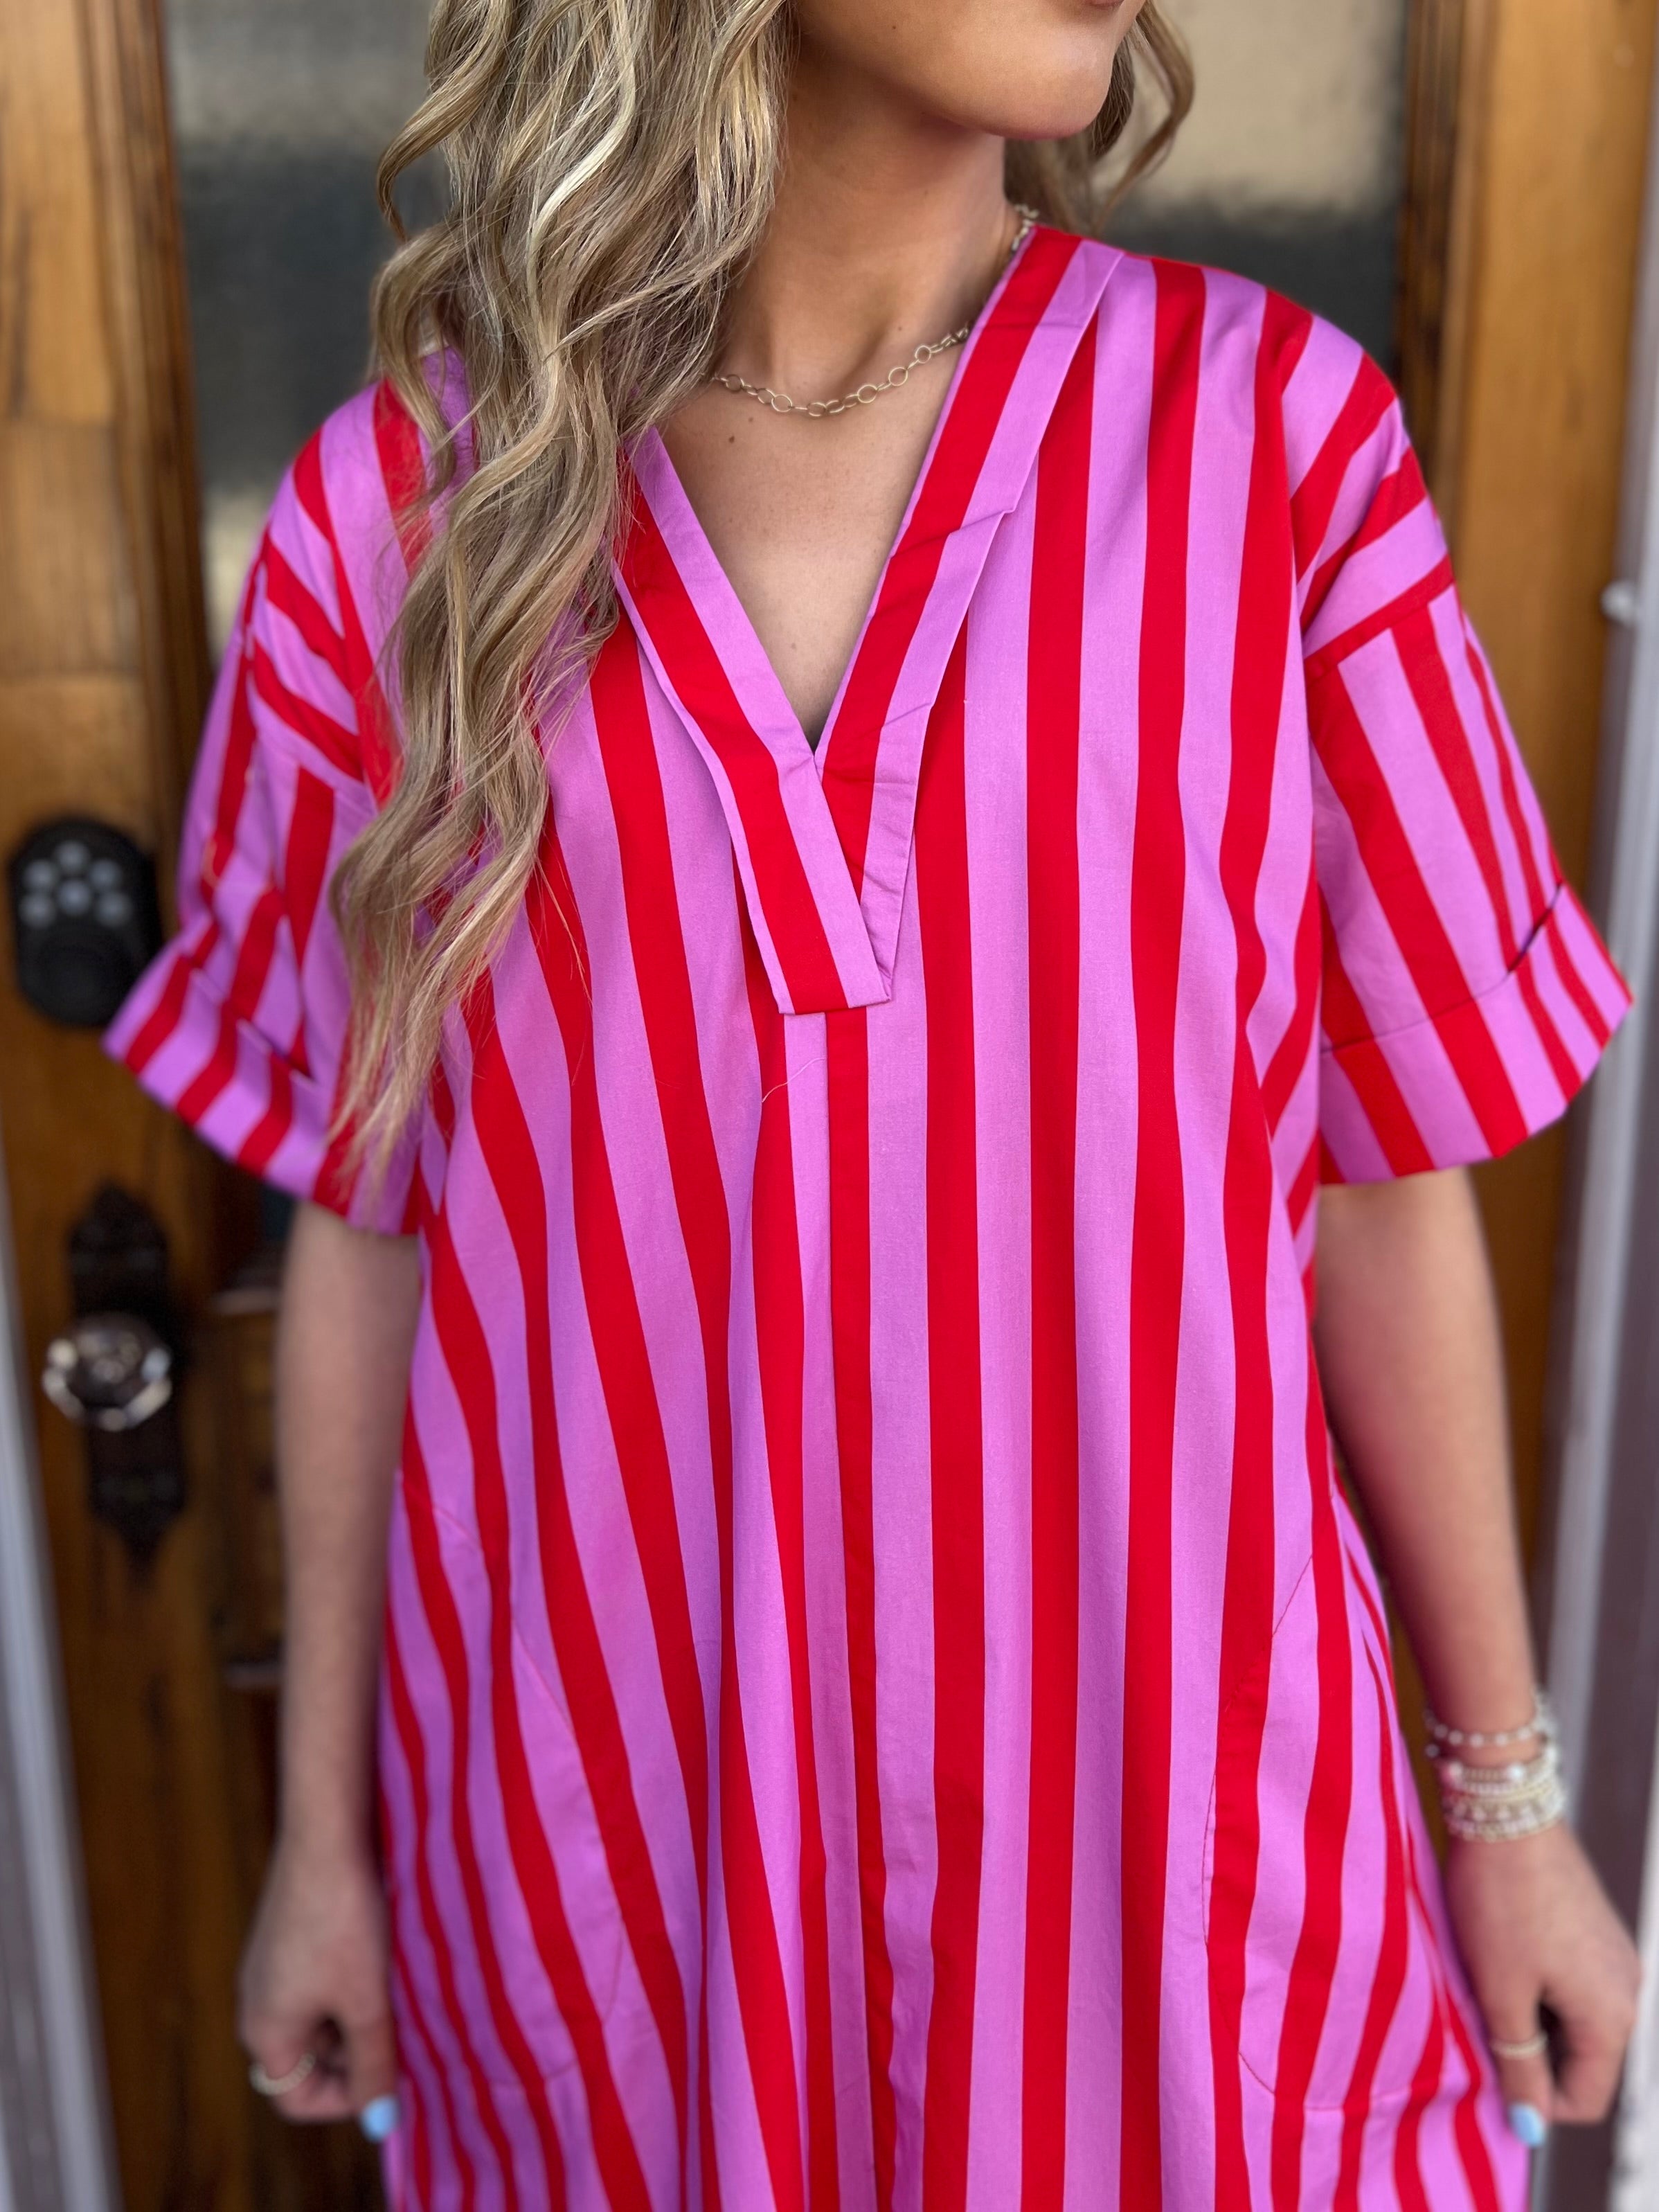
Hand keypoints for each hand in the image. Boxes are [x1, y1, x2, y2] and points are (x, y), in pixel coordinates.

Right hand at [238, 1830, 398, 2130]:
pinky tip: (377, 1957)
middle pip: (306, 2061)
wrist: (326, 1835)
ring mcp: (267, 1969)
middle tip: (399, 2028)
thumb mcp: (367, 2001)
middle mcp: (255, 2005)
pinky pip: (313, 1984)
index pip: (296, 2100)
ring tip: (393, 1989)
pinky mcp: (284, 1937)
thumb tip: (379, 2123)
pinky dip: (346, 1984)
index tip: (389, 2069)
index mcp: (265, 2032)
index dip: (345, 2098)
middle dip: (354, 2054)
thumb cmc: (344, 1920)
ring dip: (353, 2017)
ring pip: (314, 2019)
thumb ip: (373, 2064)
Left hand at [1444, 1821, 1639, 2135]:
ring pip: (1572, 2020)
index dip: (1534, 2100)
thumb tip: (1530, 2129)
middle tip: (1481, 2020)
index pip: (1585, 2099)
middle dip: (1530, 2054)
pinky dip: (1535, 1985)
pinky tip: (1499, 1958)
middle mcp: (1627, 1990)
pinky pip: (1570, 1984)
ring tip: (1487, 1984)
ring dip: (1529, 2017)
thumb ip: (1518, 2064)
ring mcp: (1614, 1957)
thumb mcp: (1501, 1992)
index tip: (1488, 2070)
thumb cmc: (1501, 1901)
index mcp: (1612, 2017)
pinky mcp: (1594, 1930)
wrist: (1507, 1810)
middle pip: (1582, 2061)